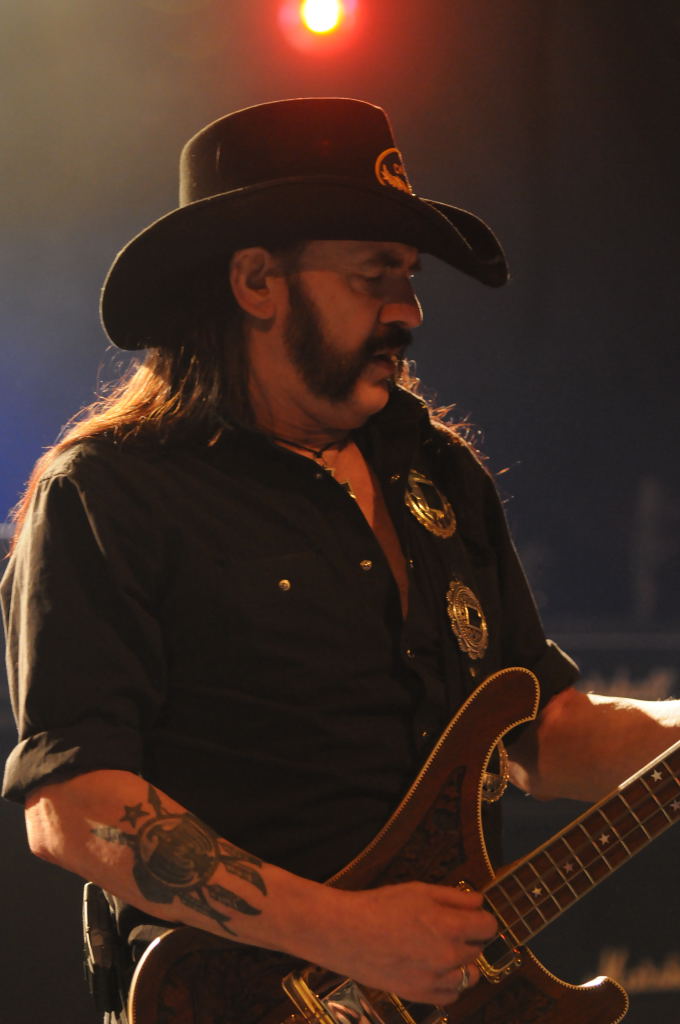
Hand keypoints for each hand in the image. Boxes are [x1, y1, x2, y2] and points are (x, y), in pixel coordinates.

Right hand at [309, 881, 496, 1005]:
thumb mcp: (419, 890)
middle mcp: (446, 956)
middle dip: (468, 937)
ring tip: (444, 950)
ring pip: (469, 976)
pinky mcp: (420, 994)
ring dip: (463, 963)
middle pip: (478, 949)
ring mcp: (434, 979)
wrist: (346, 933)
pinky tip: (435, 968)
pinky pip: (451, 995)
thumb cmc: (380, 907)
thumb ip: (454, 897)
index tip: (473, 916)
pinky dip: (449, 984)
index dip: (482, 918)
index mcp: (448, 926)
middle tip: (447, 927)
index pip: (488, 927)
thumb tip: (479, 902)